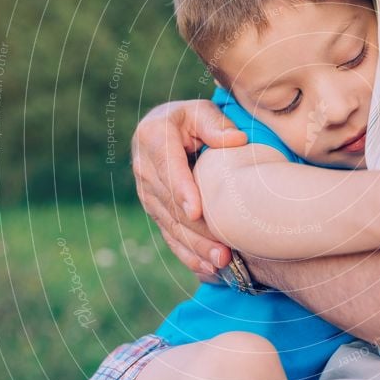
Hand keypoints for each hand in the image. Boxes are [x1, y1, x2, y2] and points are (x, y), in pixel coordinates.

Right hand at [132, 100, 246, 275]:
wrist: (165, 128)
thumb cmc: (190, 118)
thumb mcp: (200, 111)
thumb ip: (216, 124)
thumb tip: (236, 140)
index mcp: (153, 138)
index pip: (168, 167)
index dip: (181, 190)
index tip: (196, 211)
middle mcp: (144, 168)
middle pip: (171, 204)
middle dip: (196, 230)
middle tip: (223, 249)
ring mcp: (147, 192)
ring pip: (171, 225)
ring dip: (195, 247)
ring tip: (222, 262)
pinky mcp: (155, 209)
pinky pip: (169, 235)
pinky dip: (188, 254)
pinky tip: (208, 268)